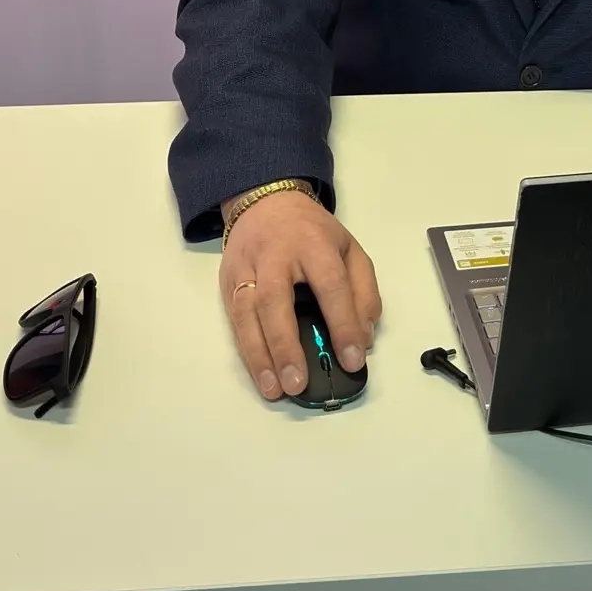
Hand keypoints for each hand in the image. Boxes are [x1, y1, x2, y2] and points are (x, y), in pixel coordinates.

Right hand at [220, 191, 381, 401]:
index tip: (353, 359)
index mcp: (315, 243)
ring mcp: (247, 267)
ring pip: (247, 311)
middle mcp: (276, 254)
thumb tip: (364, 338)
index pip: (331, 284)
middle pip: (276, 298)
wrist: (266, 201)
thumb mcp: (349, 248)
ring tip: (275, 389)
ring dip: (259, 354)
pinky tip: (260, 374)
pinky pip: (234, 318)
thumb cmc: (312, 233)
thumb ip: (364, 290)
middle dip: (286, 343)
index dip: (343, 323)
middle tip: (299, 382)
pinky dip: (246, 350)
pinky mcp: (228, 280)